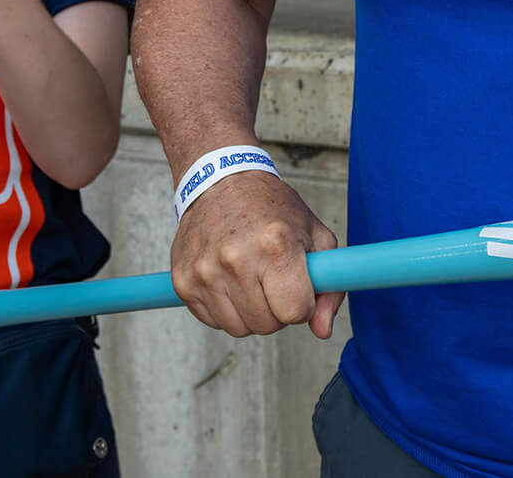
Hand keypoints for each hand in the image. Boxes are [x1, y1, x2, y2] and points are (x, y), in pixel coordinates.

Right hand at [170, 168, 342, 338]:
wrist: (220, 181)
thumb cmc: (271, 208)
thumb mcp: (314, 235)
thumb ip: (329, 286)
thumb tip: (323, 330)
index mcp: (275, 245)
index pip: (295, 312)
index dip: (302, 305)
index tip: (297, 287)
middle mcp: (236, 259)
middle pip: (267, 325)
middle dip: (276, 310)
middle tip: (273, 280)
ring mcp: (205, 272)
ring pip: (240, 329)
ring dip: (250, 312)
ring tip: (251, 278)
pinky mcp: (183, 281)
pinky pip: (213, 321)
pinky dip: (225, 308)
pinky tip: (229, 279)